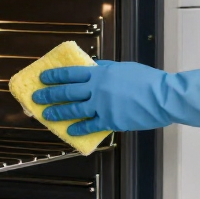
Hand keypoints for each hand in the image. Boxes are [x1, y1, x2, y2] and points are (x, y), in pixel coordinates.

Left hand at [31, 60, 199, 134]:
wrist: (162, 96)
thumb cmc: (148, 81)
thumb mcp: (125, 68)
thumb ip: (107, 69)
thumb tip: (95, 68)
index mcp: (101, 73)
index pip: (71, 73)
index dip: (55, 76)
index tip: (44, 78)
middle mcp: (97, 89)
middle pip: (67, 92)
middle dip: (49, 95)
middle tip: (37, 97)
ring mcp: (102, 105)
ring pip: (73, 109)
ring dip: (58, 112)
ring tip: (46, 115)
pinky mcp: (110, 120)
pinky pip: (89, 125)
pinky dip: (78, 127)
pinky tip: (69, 130)